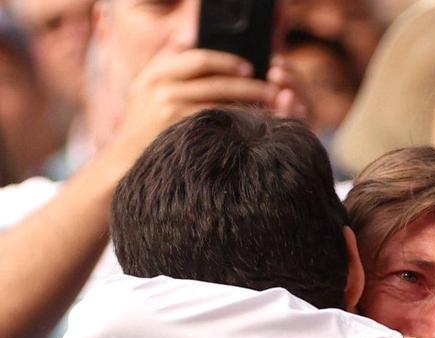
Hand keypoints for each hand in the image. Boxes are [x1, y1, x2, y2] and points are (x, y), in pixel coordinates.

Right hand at [103, 49, 305, 175]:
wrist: (122, 163)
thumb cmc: (141, 129)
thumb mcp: (143, 91)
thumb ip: (164, 63)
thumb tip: (187, 36)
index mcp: (155, 74)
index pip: (198, 58)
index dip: (227, 60)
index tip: (249, 67)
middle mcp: (160, 88)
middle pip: (214, 79)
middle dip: (247, 83)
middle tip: (271, 88)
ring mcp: (168, 111)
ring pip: (219, 102)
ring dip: (248, 104)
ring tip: (270, 108)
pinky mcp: (177, 132)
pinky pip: (217, 125)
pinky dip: (237, 124)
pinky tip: (253, 128)